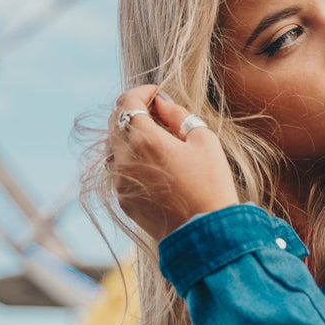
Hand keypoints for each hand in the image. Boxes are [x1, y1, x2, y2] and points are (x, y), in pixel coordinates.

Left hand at [109, 85, 238, 242]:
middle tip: (158, 114)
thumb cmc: (211, 184)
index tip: (156, 94)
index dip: (141, 91)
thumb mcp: (203, 140)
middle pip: (115, 121)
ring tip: (156, 139)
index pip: (127, 101)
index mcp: (145, 139)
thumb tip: (161, 102)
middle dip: (134, 111)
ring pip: (114, 145)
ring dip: (130, 135)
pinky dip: (130, 158)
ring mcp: (120, 180)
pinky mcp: (123, 199)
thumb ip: (178, 115)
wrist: (205, 233)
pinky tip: (153, 164)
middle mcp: (125, 158)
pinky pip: (118, 169)